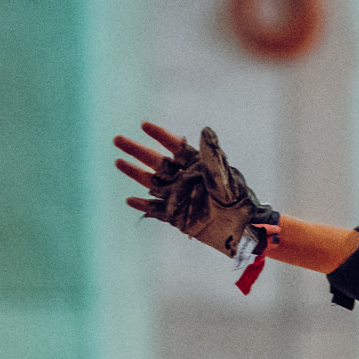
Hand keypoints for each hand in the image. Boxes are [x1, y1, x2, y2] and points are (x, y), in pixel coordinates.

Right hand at [113, 121, 270, 255]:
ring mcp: (177, 197)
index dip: (160, 136)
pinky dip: (142, 205)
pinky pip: (154, 210)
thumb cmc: (238, 202)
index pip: (175, 147)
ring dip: (134, 172)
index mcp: (196, 166)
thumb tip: (206, 130)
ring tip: (118, 161)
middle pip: (156, 162)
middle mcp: (184, 178)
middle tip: (117, 139)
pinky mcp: (175, 216)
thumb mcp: (225, 179)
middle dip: (136, 150)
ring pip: (151, 182)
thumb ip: (212, 157)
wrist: (241, 232)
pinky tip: (130, 200)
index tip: (144, 125)